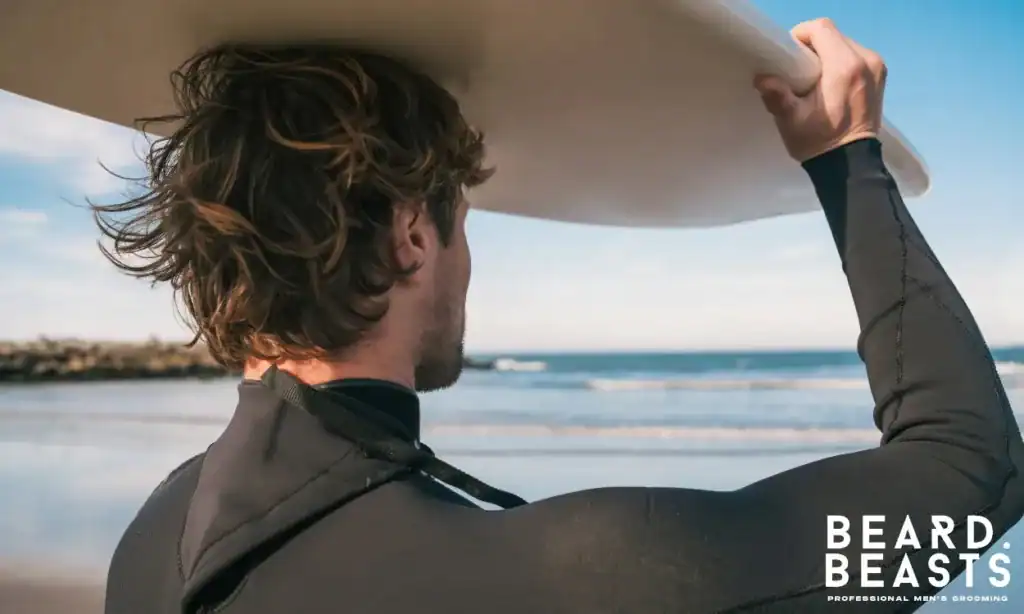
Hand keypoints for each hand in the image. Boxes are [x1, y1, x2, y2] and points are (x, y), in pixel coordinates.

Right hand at [754, 18, 886, 161]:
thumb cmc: (818, 142)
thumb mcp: (791, 121)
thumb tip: (762, 78)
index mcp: (845, 67)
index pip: (821, 29)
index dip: (801, 36)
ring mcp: (877, 67)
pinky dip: (840, 61)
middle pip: (833, 34)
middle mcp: (866, 60)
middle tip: (798, 69)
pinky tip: (831, 82)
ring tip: (814, 77)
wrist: (850, 164)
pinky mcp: (880, 75)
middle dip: (813, 46)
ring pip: (845, 43)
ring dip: (827, 53)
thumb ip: (777, 96)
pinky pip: (856, 55)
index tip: (789, 56)